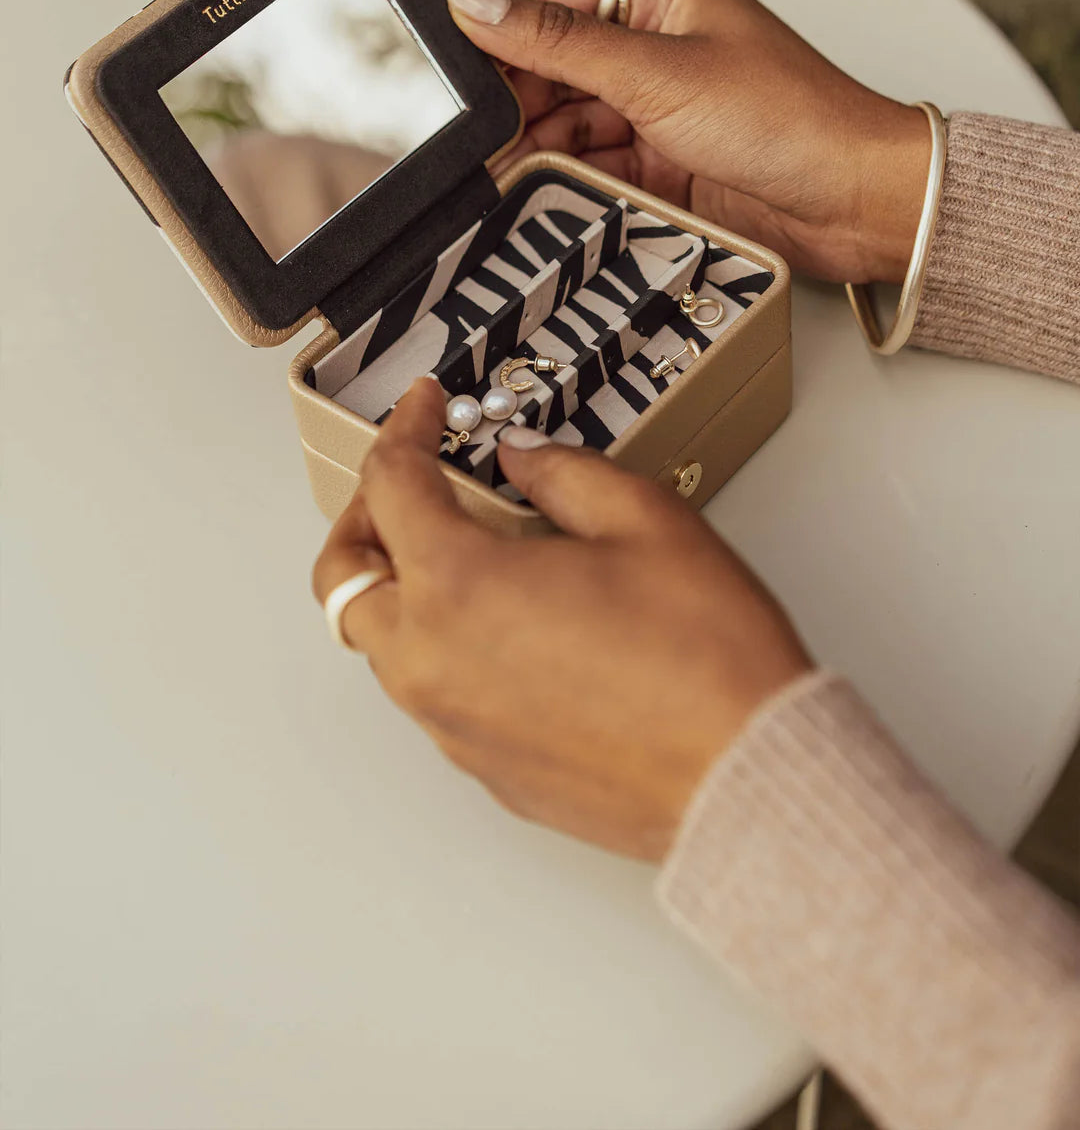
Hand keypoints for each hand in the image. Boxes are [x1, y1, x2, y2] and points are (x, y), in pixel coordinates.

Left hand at [312, 379, 810, 861]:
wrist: (748, 780)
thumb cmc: (706, 661)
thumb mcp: (644, 520)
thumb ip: (564, 473)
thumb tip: (523, 460)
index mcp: (457, 585)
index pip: (390, 486)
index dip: (403, 430)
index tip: (425, 408)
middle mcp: (432, 662)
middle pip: (342, 580)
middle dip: (365, 520)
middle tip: (412, 487)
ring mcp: (452, 726)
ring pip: (381, 646)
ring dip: (401, 590)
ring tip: (464, 555)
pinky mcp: (485, 771)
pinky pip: (433, 697)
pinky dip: (444, 650)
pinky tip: (509, 630)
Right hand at [446, 0, 930, 284]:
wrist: (860, 204)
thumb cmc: (792, 120)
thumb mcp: (658, 74)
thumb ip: (559, 43)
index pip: (554, 3)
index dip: (500, 35)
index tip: (452, 72)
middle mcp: (661, 46)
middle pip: (557, 69)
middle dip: (516, 105)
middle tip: (472, 140)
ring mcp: (665, 108)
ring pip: (573, 124)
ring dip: (540, 149)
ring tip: (499, 176)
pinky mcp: (669, 165)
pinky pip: (599, 167)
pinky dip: (572, 181)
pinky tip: (543, 196)